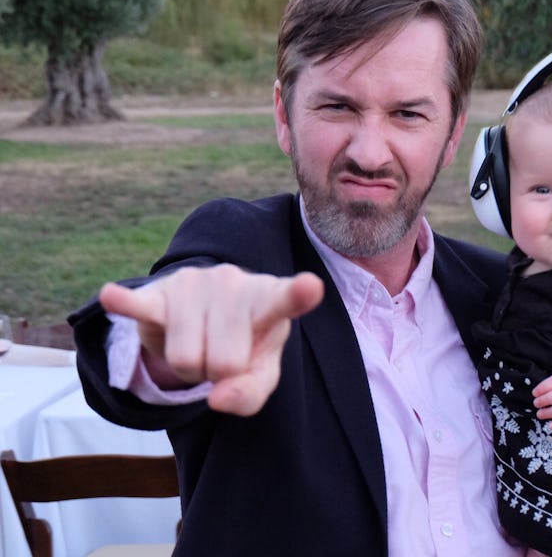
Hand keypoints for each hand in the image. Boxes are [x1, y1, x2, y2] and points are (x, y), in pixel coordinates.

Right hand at [99, 265, 323, 415]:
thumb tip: (219, 396)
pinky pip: (140, 305)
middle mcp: (235, 282)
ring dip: (188, 366)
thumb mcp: (258, 373)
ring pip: (186, 358)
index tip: (310, 287)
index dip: (299, 294)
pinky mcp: (158, 293)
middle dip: (217, 373)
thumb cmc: (242, 343)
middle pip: (223, 362)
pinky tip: (113, 296)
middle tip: (220, 354)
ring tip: (198, 344)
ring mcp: (196, 283)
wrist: (204, 313)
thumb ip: (250, 393)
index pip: (287, 299)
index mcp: (269, 300)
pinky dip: (127, 304)